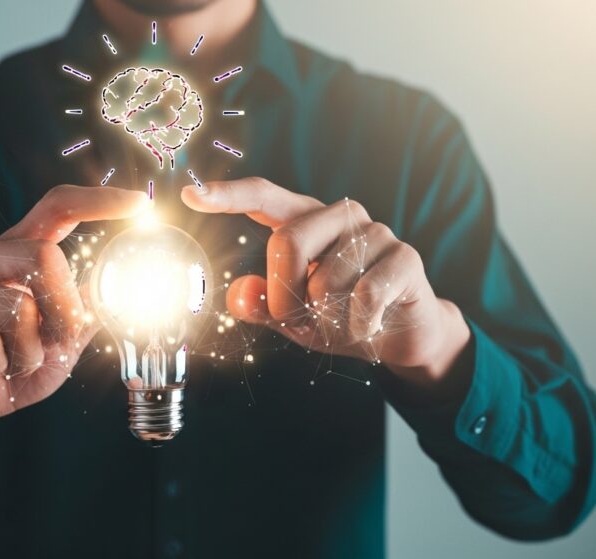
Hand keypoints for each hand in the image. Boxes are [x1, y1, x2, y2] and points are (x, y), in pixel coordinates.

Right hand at [0, 185, 148, 470]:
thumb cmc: (11, 368)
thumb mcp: (60, 342)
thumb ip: (85, 314)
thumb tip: (122, 291)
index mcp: (18, 252)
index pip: (57, 209)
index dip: (97, 202)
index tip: (139, 203)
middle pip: (44, 257)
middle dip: (66, 310)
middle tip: (62, 341)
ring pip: (20, 310)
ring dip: (31, 353)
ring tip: (15, 363)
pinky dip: (3, 369)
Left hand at [181, 177, 470, 391]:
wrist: (400, 338)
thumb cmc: (339, 317)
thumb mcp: (292, 318)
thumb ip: (262, 305)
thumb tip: (238, 295)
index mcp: (306, 221)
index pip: (264, 196)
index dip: (228, 195)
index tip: (191, 194)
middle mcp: (340, 216)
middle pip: (288, 240)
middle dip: (282, 293)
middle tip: (295, 319)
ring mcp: (375, 233)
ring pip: (326, 275)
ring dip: (325, 314)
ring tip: (341, 321)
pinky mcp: (405, 257)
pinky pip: (365, 294)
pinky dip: (357, 323)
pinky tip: (366, 327)